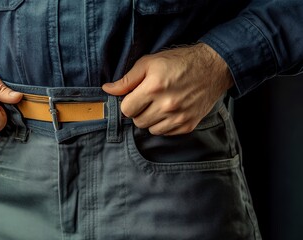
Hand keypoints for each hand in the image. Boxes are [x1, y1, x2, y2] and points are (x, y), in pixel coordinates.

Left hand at [103, 43, 233, 135]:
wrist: (214, 67)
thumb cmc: (179, 62)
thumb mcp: (150, 62)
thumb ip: (127, 79)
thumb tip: (107, 89)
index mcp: (154, 87)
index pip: (126, 109)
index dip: (128, 102)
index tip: (135, 96)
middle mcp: (166, 105)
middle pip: (137, 121)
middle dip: (139, 111)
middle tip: (148, 99)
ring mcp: (179, 117)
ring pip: (150, 129)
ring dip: (151, 119)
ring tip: (159, 104)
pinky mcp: (188, 125)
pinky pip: (166, 133)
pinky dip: (164, 125)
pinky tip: (170, 111)